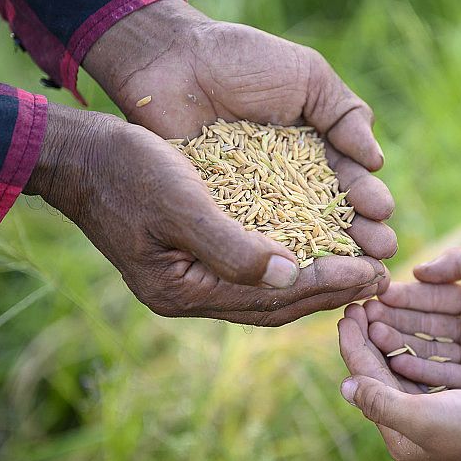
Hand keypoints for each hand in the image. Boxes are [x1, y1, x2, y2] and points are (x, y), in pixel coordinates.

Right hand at [24, 104, 387, 324]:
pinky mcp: (192, 259)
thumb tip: (289, 276)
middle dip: (330, 291)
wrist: (80, 156)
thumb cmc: (125, 169)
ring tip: (361, 270)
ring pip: (266, 293)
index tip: (373, 271)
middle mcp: (189, 295)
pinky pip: (252, 273)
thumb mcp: (179, 201)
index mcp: (183, 290)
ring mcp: (189, 280)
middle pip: (274, 305)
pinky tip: (316, 252)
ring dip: (315, 282)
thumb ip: (230, 246)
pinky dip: (289, 266)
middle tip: (380, 278)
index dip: (326, 285)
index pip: (271, 300)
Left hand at [82, 0, 396, 260]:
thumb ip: (344, 114)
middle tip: (379, 256)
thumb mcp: (307, 77)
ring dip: (325, 254)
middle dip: (357, 236)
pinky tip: (295, 270)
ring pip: (295, 233)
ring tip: (350, 271)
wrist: (173, 59)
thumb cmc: (242, 61)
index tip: (383, 216)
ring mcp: (254, 198)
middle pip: (328, 215)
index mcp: (314, 148)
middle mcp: (288, 180)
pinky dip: (274, 253)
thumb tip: (377, 161)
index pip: (348, 182)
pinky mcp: (219, 210)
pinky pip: (250, 236)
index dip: (367, 200)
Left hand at [338, 303, 460, 460]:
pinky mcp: (453, 397)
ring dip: (388, 335)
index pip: (366, 380)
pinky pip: (422, 365)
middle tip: (359, 303)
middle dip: (367, 336)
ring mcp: (433, 410)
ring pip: (399, 365)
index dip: (353, 344)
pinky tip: (407, 322)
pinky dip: (412, 343)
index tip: (347, 312)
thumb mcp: (425, 419)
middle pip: (379, 371)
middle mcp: (412, 424)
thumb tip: (345, 386)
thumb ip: (382, 402)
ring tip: (377, 305)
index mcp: (400, 434)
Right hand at [363, 247, 460, 396]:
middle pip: (424, 324)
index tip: (373, 295)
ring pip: (430, 350)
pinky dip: (422, 371)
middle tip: (362, 319)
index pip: (430, 296)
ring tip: (372, 338)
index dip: (402, 296)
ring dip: (401, 345)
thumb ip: (460, 263)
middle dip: (393, 321)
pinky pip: (448, 377)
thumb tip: (418, 268)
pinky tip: (398, 365)